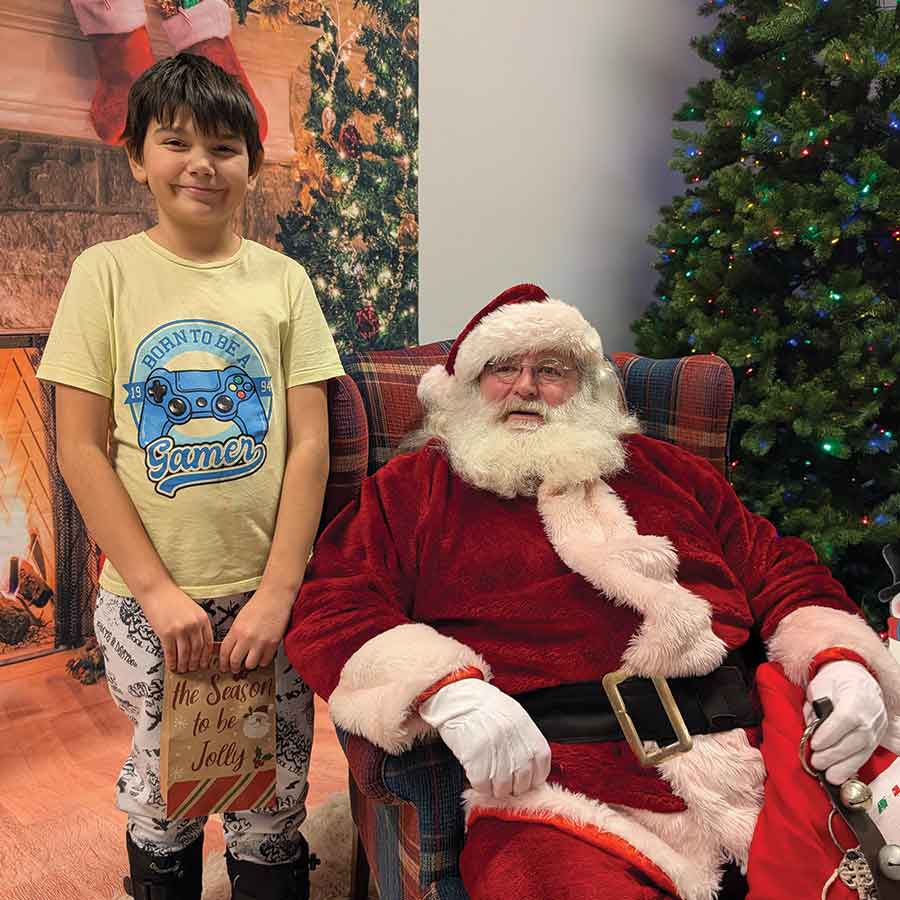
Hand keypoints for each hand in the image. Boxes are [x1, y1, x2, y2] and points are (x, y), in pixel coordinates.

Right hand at [138, 583, 212, 672]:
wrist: (157, 591)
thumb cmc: (174, 599)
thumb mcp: (193, 610)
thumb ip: (197, 624)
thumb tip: (198, 644)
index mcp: (203, 619)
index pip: (208, 642)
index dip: (206, 655)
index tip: (204, 663)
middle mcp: (193, 625)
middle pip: (197, 650)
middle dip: (195, 662)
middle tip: (193, 669)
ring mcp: (180, 630)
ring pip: (185, 654)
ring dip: (184, 664)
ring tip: (183, 669)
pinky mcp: (166, 633)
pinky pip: (171, 653)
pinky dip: (172, 662)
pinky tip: (171, 666)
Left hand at [219, 584, 294, 673]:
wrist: (275, 597)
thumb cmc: (258, 605)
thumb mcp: (240, 619)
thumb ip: (235, 635)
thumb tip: (230, 650)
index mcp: (236, 630)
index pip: (224, 652)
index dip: (223, 662)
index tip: (224, 666)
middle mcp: (246, 637)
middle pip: (235, 661)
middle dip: (234, 667)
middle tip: (235, 668)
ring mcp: (260, 641)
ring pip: (250, 665)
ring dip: (249, 664)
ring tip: (251, 659)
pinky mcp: (273, 643)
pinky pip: (265, 661)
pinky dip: (263, 661)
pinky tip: (262, 655)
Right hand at [419, 678, 550, 797]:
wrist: (460, 697)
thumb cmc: (485, 706)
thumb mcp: (515, 716)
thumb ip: (525, 741)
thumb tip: (530, 766)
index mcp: (528, 734)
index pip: (541, 770)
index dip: (532, 779)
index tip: (523, 779)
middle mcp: (516, 746)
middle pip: (522, 783)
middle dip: (513, 786)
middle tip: (502, 780)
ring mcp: (497, 755)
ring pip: (503, 789)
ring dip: (495, 788)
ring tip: (488, 777)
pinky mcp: (476, 763)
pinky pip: (483, 787)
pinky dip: (480, 786)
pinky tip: (476, 774)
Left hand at [805, 660, 887, 784]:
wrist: (856, 676)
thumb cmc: (835, 680)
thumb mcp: (819, 687)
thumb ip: (814, 708)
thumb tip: (809, 729)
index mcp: (855, 696)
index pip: (846, 718)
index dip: (830, 734)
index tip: (814, 744)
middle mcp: (871, 713)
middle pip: (855, 739)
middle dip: (833, 754)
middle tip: (816, 761)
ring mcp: (877, 726)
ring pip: (863, 751)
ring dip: (844, 766)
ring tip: (828, 774)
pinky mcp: (877, 736)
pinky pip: (866, 754)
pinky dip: (852, 766)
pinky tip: (840, 774)